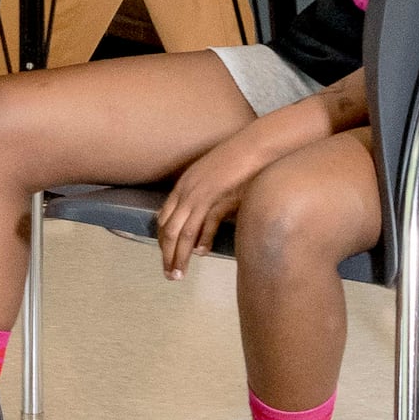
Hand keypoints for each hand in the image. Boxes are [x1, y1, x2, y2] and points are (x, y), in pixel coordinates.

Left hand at [154, 121, 283, 278]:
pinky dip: (201, 240)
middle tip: (169, 274)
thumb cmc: (239, 163)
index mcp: (184, 186)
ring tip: (179, 274)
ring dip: (178, 255)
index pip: (164, 218)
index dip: (163, 240)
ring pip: (181, 232)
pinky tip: (201, 253)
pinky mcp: (217, 196)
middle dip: (166, 254)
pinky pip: (204, 224)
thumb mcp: (215, 180)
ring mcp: (200, 194)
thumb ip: (206, 198)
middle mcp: (186, 190)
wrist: (254, 145)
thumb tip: (204, 217)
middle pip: (168, 229)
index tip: (165, 257)